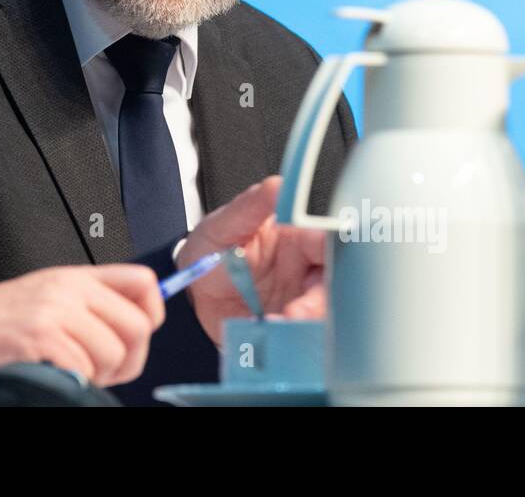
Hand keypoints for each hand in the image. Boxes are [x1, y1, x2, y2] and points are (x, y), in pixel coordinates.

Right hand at [0, 264, 164, 391]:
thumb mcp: (46, 295)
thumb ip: (88, 303)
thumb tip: (137, 325)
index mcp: (75, 276)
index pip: (143, 282)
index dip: (152, 313)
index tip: (138, 335)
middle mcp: (69, 289)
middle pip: (137, 325)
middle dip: (129, 359)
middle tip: (105, 370)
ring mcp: (55, 313)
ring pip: (114, 353)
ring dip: (99, 375)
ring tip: (73, 372)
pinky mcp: (40, 338)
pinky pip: (84, 370)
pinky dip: (74, 382)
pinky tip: (54, 374)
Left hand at [176, 176, 326, 344]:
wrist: (190, 289)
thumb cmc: (212, 248)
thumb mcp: (225, 223)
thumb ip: (251, 205)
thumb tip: (277, 184)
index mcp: (297, 240)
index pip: (328, 243)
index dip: (334, 254)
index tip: (325, 267)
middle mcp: (304, 273)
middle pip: (332, 285)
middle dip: (319, 301)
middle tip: (295, 312)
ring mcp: (297, 302)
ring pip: (320, 314)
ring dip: (304, 324)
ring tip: (275, 325)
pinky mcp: (287, 328)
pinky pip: (301, 336)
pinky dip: (291, 340)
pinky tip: (268, 335)